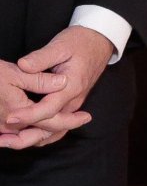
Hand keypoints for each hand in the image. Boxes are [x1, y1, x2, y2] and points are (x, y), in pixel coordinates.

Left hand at [0, 26, 111, 148]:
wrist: (99, 44)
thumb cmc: (79, 43)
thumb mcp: (60, 45)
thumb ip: (41, 58)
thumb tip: (23, 65)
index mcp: (71, 87)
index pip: (49, 108)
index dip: (29, 114)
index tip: (10, 117)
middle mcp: (74, 101)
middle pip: (52, 127)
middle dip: (27, 135)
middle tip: (3, 139)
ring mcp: (73, 105)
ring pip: (56, 131)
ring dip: (33, 139)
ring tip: (9, 142)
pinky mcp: (71, 105)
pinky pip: (58, 127)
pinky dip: (42, 134)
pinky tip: (25, 135)